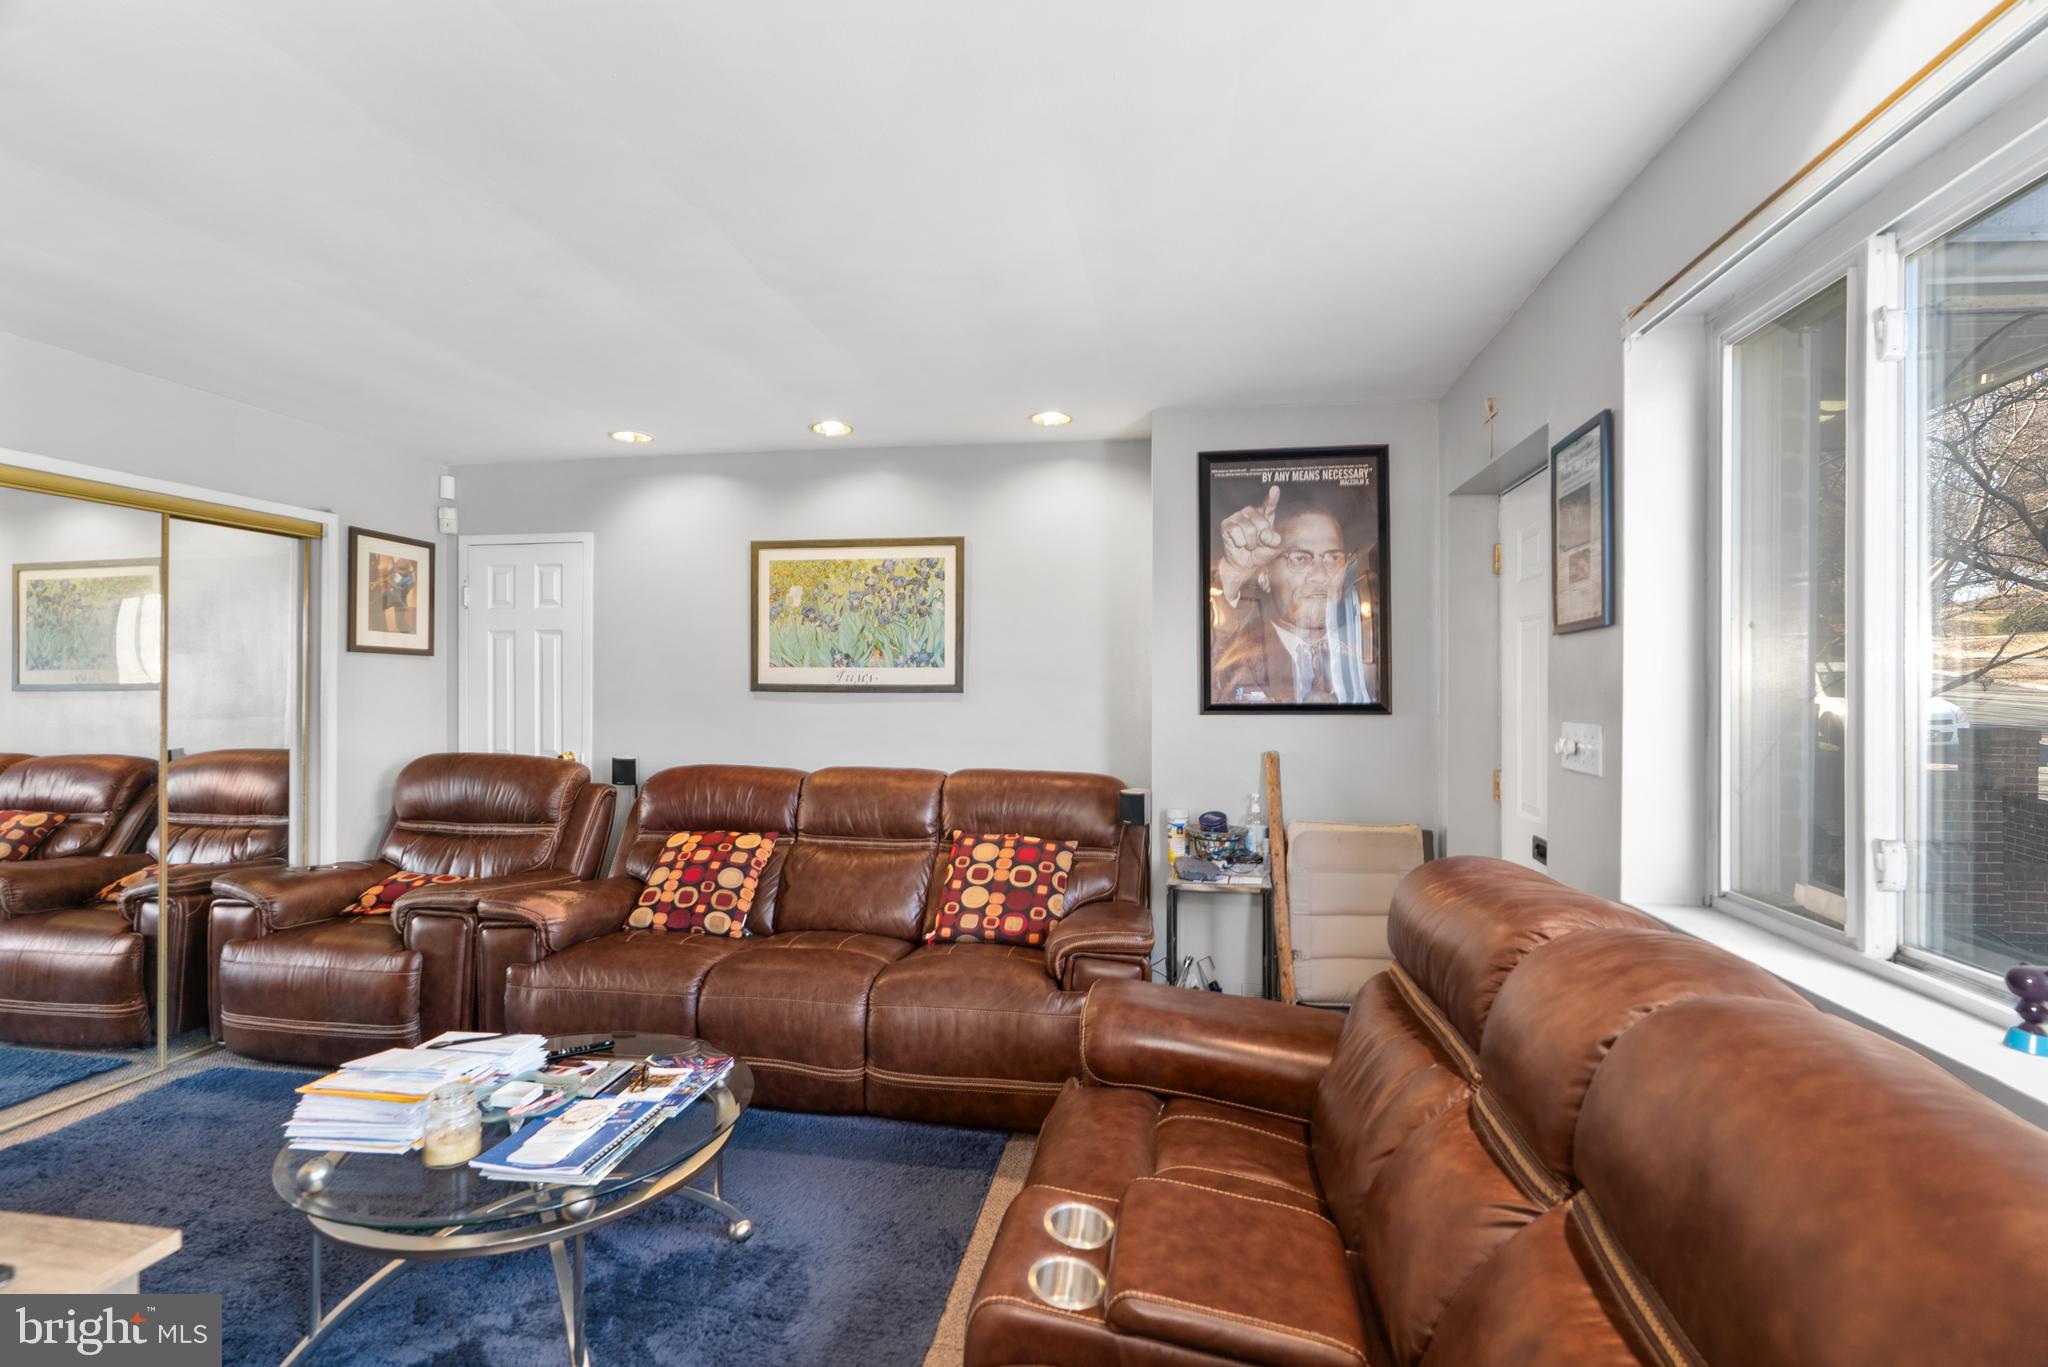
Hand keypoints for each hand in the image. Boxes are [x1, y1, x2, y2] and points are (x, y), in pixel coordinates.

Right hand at [1217, 486, 1282, 604]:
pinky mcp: (1227, 524)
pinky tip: (1239, 543)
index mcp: (1265, 516)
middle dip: (1261, 539)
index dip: (1272, 498)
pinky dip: (1240, 542)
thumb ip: (1274, 540)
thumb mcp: (1272, 548)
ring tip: (1248, 545)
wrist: (1244, 565)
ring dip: (1250, 543)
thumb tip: (1266, 535)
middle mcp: (1251, 513)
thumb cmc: (1259, 553)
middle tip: (1257, 544)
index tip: (1275, 489)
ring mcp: (1238, 517)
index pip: (1270, 505)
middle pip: (1261, 523)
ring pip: (1249, 529)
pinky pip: (1236, 531)